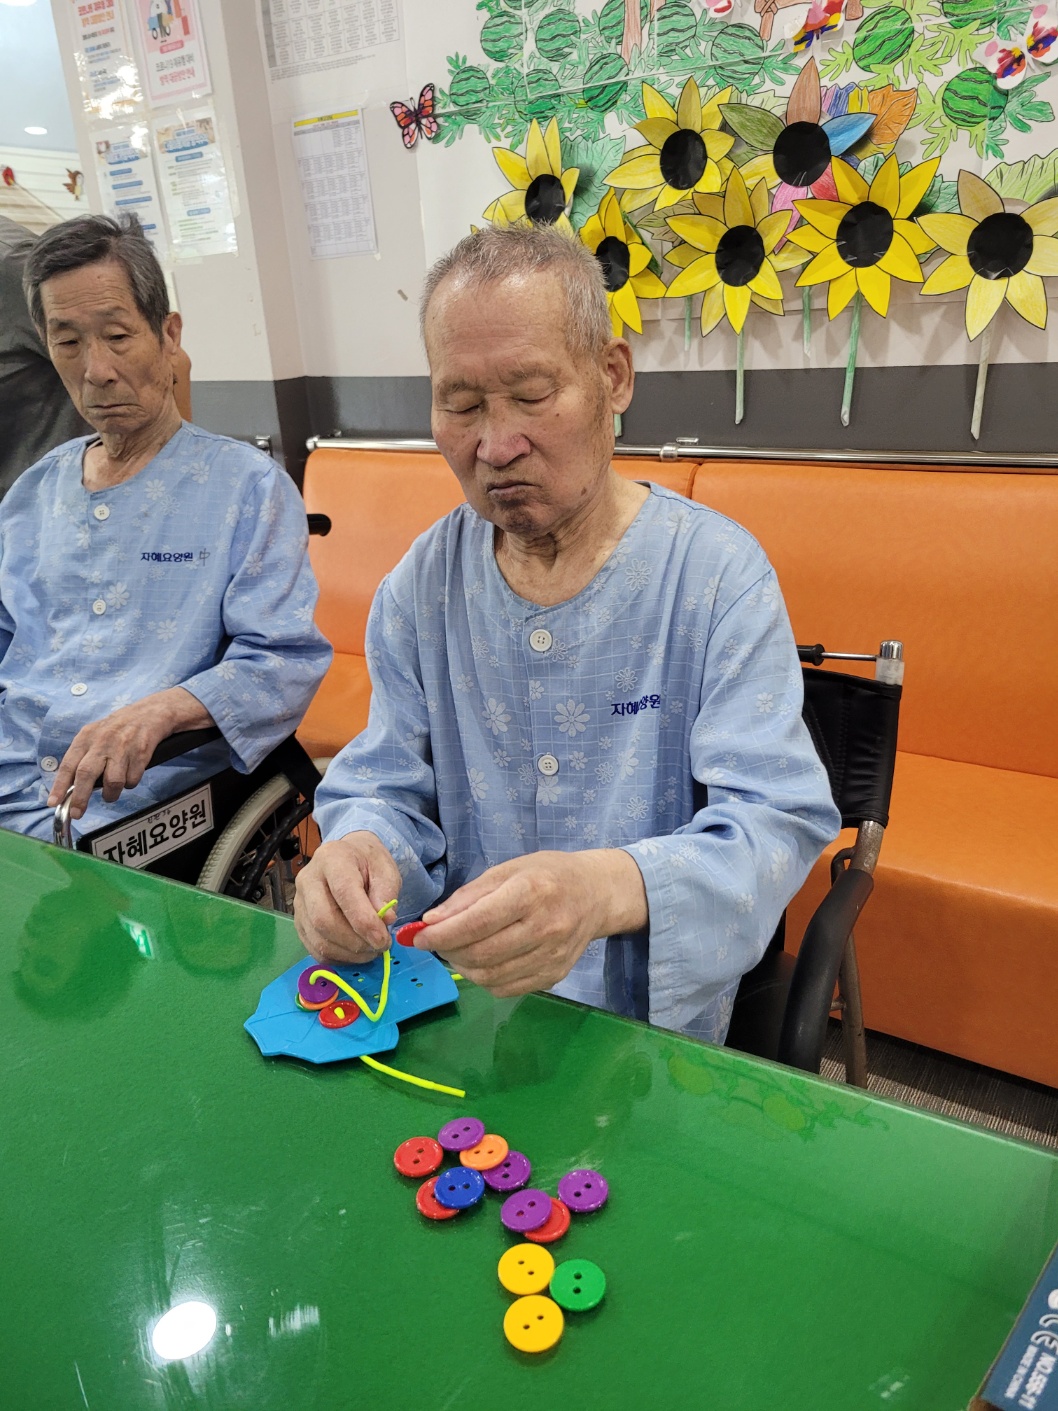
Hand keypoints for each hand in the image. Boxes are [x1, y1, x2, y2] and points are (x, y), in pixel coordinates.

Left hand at [47, 686, 212, 819]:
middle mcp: (103, 741)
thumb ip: (82, 757)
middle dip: (80, 797)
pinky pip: (132, 780)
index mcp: (87, 737)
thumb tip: (69, 786)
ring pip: (113, 782)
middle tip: (77, 813)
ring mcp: (123, 748)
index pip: (69, 764)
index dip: (59, 785)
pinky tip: (129, 774)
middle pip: (87, 774)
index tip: (53, 802)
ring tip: (112, 793)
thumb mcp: (95, 735)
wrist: (150, 713)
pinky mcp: (141, 754)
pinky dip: (130, 783)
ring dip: (111, 794)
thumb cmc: (118, 728)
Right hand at [294, 832, 402, 964]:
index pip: (343, 893)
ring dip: (348, 952)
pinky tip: (356, 953)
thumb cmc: (367, 863)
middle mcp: (308, 880)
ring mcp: (299, 903)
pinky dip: (338, 957)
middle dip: (355, 941)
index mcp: (332, 859)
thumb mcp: (385, 869)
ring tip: (371, 950)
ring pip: (318, 938)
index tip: (383, 939)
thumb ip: (386, 892)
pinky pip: (314, 948)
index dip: (364, 921)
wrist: (348, 857)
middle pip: (323, 919)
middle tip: (379, 947)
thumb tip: (385, 920)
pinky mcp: (299, 922)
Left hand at [417, 849, 647, 998]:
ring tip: (456, 950)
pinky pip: (506, 989)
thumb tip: (431, 923)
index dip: (441, 934)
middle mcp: (546, 927)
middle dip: (447, 951)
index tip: (418, 936)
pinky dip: (484, 979)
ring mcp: (553, 956)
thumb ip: (468, 896)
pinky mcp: (555, 975)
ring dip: (463, 967)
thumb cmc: (548, 874)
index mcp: (532, 892)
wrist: (596, 894)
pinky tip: (481, 962)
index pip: (477, 922)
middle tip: (435, 942)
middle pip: (482, 953)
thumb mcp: (507, 869)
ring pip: (491, 976)